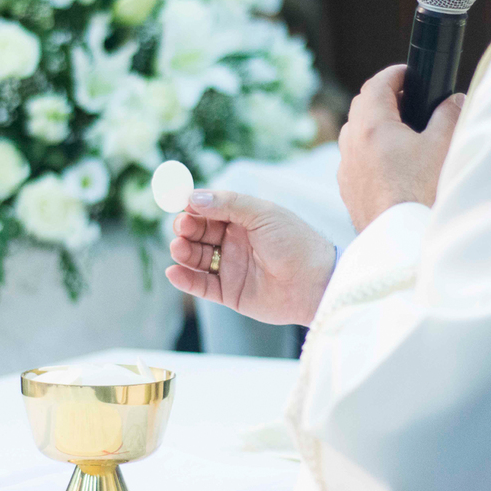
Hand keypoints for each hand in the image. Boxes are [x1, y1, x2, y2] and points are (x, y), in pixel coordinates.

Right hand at [165, 191, 334, 326]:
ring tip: (179, 248)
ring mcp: (231, 268)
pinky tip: (174, 272)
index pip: (210, 210)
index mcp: (244, 219)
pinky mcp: (230, 293)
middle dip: (186, 229)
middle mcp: (235, 242)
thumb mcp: (263, 214)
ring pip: (196, 258)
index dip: (194, 207)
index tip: (179, 203)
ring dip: (183, 252)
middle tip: (182, 227)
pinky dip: (185, 279)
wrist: (316, 283)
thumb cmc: (295, 243)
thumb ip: (228, 204)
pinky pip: (201, 286)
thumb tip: (193, 197)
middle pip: (199, 233)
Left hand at [338, 64, 464, 231]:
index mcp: (372, 126)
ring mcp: (346, 169)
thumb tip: (452, 100)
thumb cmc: (423, 192)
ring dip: (372, 125)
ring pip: (353, 134)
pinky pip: (353, 160)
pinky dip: (368, 151)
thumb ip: (448, 115)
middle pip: (361, 107)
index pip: (376, 85)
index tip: (409, 73)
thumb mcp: (442, 146)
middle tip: (408, 99)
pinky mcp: (347, 190)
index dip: (394, 74)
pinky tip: (389, 163)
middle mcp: (351, 144)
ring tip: (399, 131)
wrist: (403, 238)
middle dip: (383, 97)